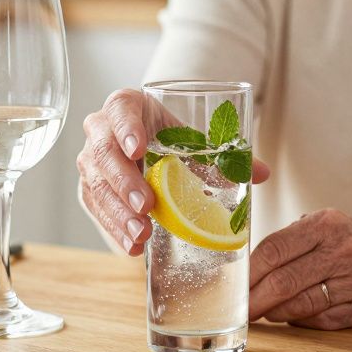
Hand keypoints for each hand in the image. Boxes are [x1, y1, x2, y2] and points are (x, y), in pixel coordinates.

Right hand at [78, 89, 268, 256]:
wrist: (144, 146)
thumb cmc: (168, 137)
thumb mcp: (192, 141)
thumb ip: (223, 156)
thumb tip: (262, 174)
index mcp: (125, 105)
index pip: (120, 109)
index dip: (126, 128)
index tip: (138, 150)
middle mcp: (100, 129)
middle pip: (104, 153)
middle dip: (125, 183)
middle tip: (149, 206)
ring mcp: (90, 160)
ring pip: (95, 185)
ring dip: (118, 213)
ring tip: (142, 234)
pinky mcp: (89, 188)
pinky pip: (96, 209)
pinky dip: (114, 228)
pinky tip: (133, 246)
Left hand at [249, 208, 351, 328]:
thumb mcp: (327, 224)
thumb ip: (291, 240)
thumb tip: (247, 267)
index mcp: (327, 224)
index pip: (274, 249)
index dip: (249, 271)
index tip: (235, 284)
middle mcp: (342, 251)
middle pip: (284, 281)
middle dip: (255, 299)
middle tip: (240, 308)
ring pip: (300, 305)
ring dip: (275, 312)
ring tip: (263, 310)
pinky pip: (320, 320)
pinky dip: (299, 320)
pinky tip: (291, 315)